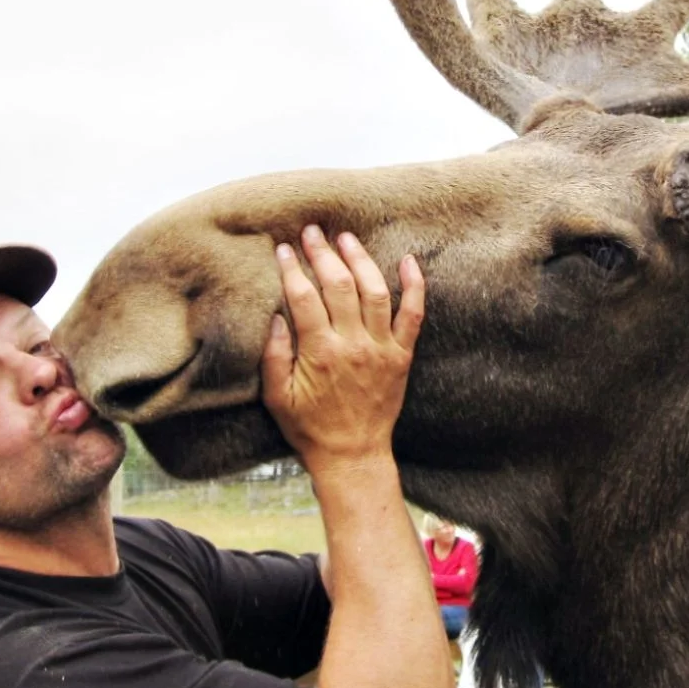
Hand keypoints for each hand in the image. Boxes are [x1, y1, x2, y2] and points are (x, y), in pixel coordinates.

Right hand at [261, 225, 423, 470]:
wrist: (352, 455)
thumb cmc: (309, 428)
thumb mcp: (277, 397)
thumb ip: (274, 355)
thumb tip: (277, 316)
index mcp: (320, 352)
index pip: (304, 297)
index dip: (293, 269)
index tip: (284, 248)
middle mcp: (353, 345)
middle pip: (339, 285)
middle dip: (324, 254)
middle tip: (313, 232)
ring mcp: (382, 348)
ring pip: (375, 291)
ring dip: (361, 260)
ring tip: (347, 238)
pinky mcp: (402, 355)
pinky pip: (414, 315)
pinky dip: (415, 286)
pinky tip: (409, 261)